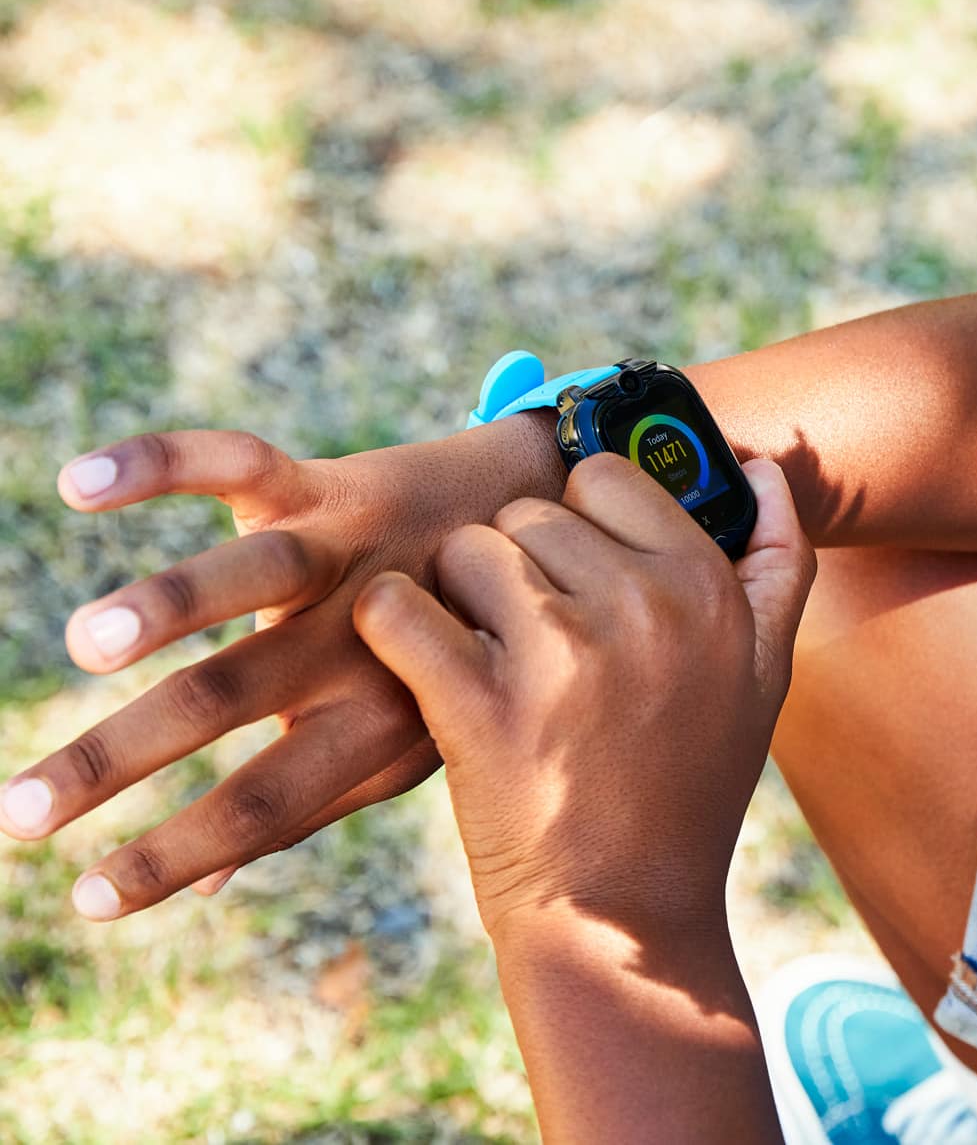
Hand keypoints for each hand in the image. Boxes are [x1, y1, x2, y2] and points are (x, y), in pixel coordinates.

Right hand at [1, 415, 569, 918]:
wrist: (536, 521)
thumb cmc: (452, 654)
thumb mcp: (407, 737)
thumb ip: (313, 794)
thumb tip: (209, 885)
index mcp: (378, 720)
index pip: (266, 803)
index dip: (180, 854)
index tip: (86, 900)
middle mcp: (363, 638)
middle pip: (234, 698)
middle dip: (121, 757)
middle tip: (20, 811)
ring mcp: (349, 553)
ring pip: (252, 576)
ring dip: (167, 605)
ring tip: (89, 643)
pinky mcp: (331, 482)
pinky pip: (239, 463)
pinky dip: (160, 464)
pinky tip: (78, 484)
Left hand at [351, 455, 814, 943]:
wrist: (627, 916)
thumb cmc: (690, 788)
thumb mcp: (763, 673)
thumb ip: (776, 559)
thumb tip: (760, 463)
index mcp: (708, 587)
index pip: (605, 478)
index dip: (577, 526)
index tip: (578, 582)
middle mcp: (643, 606)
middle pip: (528, 513)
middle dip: (517, 566)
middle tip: (536, 641)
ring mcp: (562, 655)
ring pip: (466, 552)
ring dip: (458, 598)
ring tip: (488, 662)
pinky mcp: (480, 707)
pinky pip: (399, 610)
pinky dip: (393, 629)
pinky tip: (421, 666)